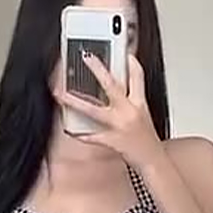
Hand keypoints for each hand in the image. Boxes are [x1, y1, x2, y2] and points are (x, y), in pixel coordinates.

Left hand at [54, 53, 165, 170]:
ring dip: (74, 102)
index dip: (131, 63)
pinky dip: (80, 134)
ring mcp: (119, 126)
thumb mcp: (143, 115)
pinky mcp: (112, 140)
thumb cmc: (147, 139)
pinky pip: (92, 136)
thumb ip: (131, 100)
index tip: (124, 53)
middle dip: (98, 70)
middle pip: (112, 86)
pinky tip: (69, 129)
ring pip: (93, 110)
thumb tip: (116, 90)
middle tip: (86, 57)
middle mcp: (129, 112)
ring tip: (60, 94)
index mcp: (139, 104)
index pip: (138, 77)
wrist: (152, 160)